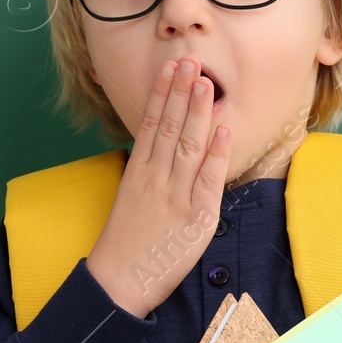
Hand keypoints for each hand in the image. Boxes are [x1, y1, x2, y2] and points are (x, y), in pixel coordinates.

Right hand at [87, 55, 231, 317]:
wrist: (119, 282)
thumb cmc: (127, 244)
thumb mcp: (131, 199)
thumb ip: (147, 172)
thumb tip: (160, 146)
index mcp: (138, 173)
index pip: (151, 124)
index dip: (163, 94)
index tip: (170, 69)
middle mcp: (155, 179)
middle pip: (169, 128)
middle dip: (181, 92)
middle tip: (191, 61)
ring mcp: (175, 197)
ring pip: (187, 146)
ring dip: (197, 113)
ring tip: (205, 83)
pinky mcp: (195, 218)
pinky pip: (207, 181)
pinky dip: (216, 154)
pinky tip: (222, 130)